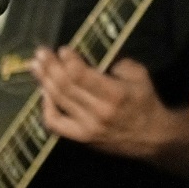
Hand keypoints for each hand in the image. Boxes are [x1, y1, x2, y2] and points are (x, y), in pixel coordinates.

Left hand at [31, 47, 176, 158]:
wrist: (152, 137)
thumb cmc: (146, 102)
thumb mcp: (141, 76)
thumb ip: (120, 64)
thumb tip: (96, 60)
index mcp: (115, 94)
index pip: (82, 76)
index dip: (69, 61)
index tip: (62, 49)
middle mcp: (98, 112)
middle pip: (66, 87)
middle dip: (51, 67)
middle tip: (41, 52)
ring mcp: (87, 127)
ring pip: (58, 102)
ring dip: (44, 81)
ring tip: (36, 66)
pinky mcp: (81, 138)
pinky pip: (56, 124)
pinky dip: (46, 107)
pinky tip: (43, 92)